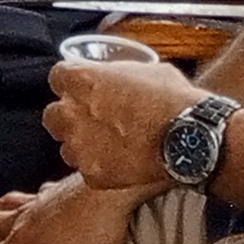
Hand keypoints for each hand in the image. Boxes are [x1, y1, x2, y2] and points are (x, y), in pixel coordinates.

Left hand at [44, 55, 203, 190]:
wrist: (191, 139)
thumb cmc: (174, 99)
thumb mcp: (147, 70)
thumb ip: (118, 74)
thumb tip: (115, 75)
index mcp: (82, 79)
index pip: (57, 77)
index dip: (71, 84)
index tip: (83, 89)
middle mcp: (72, 112)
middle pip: (53, 114)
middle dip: (69, 116)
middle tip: (91, 120)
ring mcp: (79, 145)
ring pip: (66, 145)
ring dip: (81, 144)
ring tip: (109, 144)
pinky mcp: (91, 173)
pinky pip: (86, 169)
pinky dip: (99, 166)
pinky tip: (120, 161)